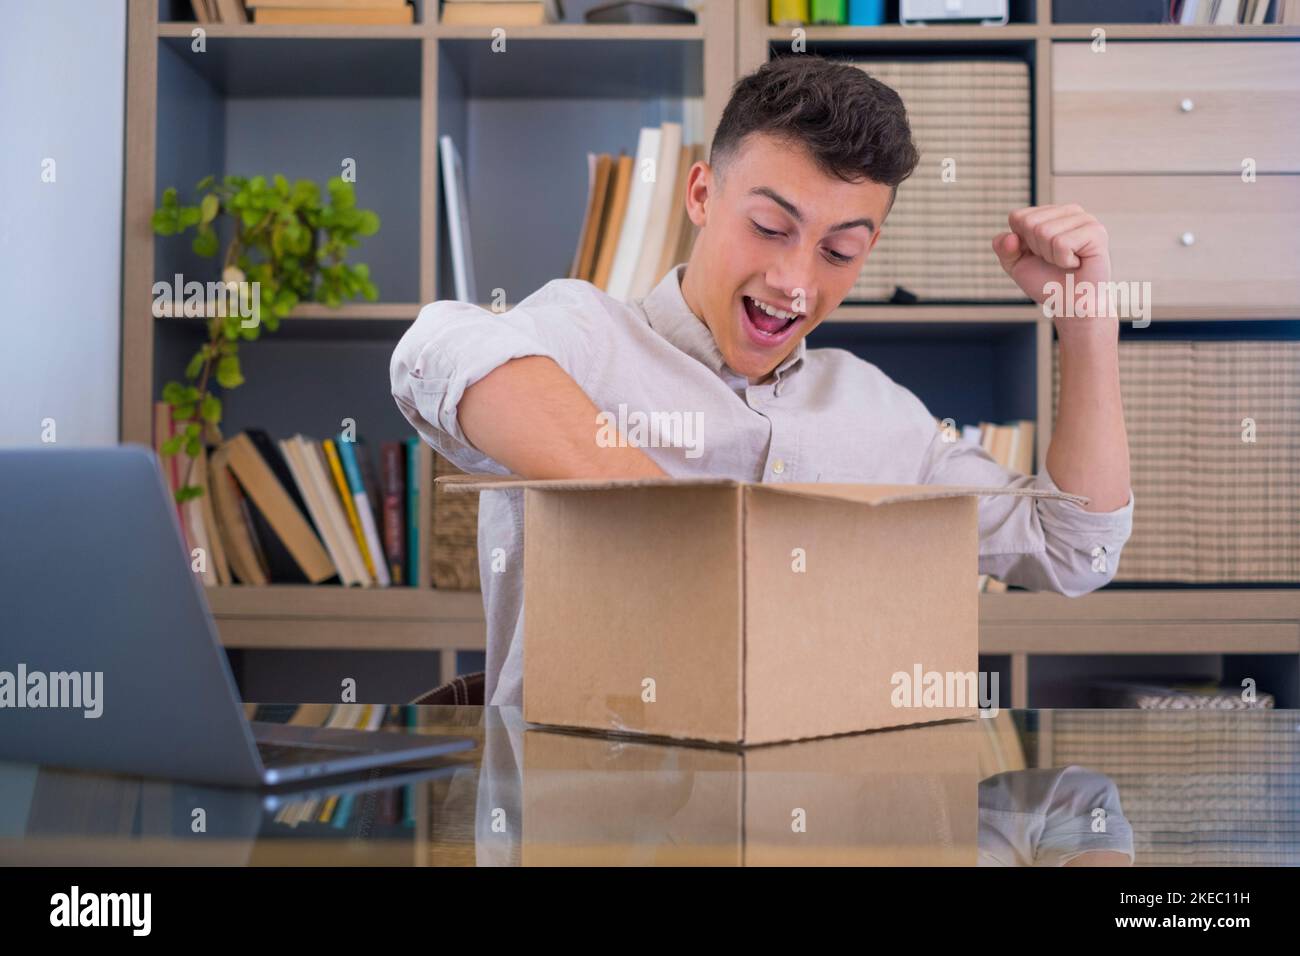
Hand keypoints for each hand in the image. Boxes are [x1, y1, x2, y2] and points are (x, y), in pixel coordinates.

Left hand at [992, 204, 1111, 318]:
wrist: (1071, 305)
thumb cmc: (1047, 282)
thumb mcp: (1016, 264)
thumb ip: (1004, 248)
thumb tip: (1010, 237)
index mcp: (1051, 213)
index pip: (1017, 217)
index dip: (1021, 243)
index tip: (1037, 255)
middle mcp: (1069, 211)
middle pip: (1029, 223)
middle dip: (1036, 249)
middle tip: (1054, 260)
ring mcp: (1084, 219)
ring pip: (1044, 232)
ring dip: (1051, 256)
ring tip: (1066, 262)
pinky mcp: (1096, 231)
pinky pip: (1061, 243)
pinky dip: (1063, 260)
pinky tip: (1076, 263)